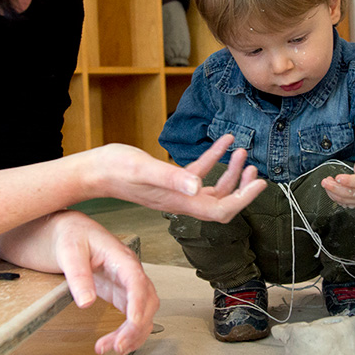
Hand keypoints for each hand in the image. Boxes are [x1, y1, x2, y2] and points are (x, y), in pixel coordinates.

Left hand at [43, 209, 160, 354]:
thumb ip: (78, 276)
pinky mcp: (120, 294)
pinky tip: (117, 343)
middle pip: (147, 302)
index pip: (137, 282)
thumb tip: (86, 302)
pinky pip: (133, 317)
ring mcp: (127, 284)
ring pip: (143, 313)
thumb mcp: (69, 252)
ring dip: (133, 333)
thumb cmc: (71, 235)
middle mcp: (130, 272)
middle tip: (118, 345)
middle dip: (137, 326)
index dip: (138, 304)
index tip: (133, 322)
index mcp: (121, 257)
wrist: (67, 232)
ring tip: (112, 348)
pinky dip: (129, 332)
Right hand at [90, 135, 266, 221]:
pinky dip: (213, 159)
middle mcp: (181, 201)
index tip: (260, 185)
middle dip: (242, 188)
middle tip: (256, 171)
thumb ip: (172, 177)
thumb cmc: (114, 170)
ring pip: (213, 190)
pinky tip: (222, 143)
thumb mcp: (144, 169)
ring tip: (241, 152)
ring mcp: (177, 193)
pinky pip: (198, 174)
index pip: (221, 211)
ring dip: (231, 173)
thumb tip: (198, 184)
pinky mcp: (170, 182)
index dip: (243, 200)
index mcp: (180, 202)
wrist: (93, 171)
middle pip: (222, 203)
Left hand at [320, 153, 354, 207]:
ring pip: (346, 200)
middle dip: (336, 188)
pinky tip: (330, 190)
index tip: (338, 177)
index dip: (349, 181)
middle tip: (325, 182)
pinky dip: (335, 198)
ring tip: (326, 184)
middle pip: (352, 193)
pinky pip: (344, 204)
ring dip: (333, 193)